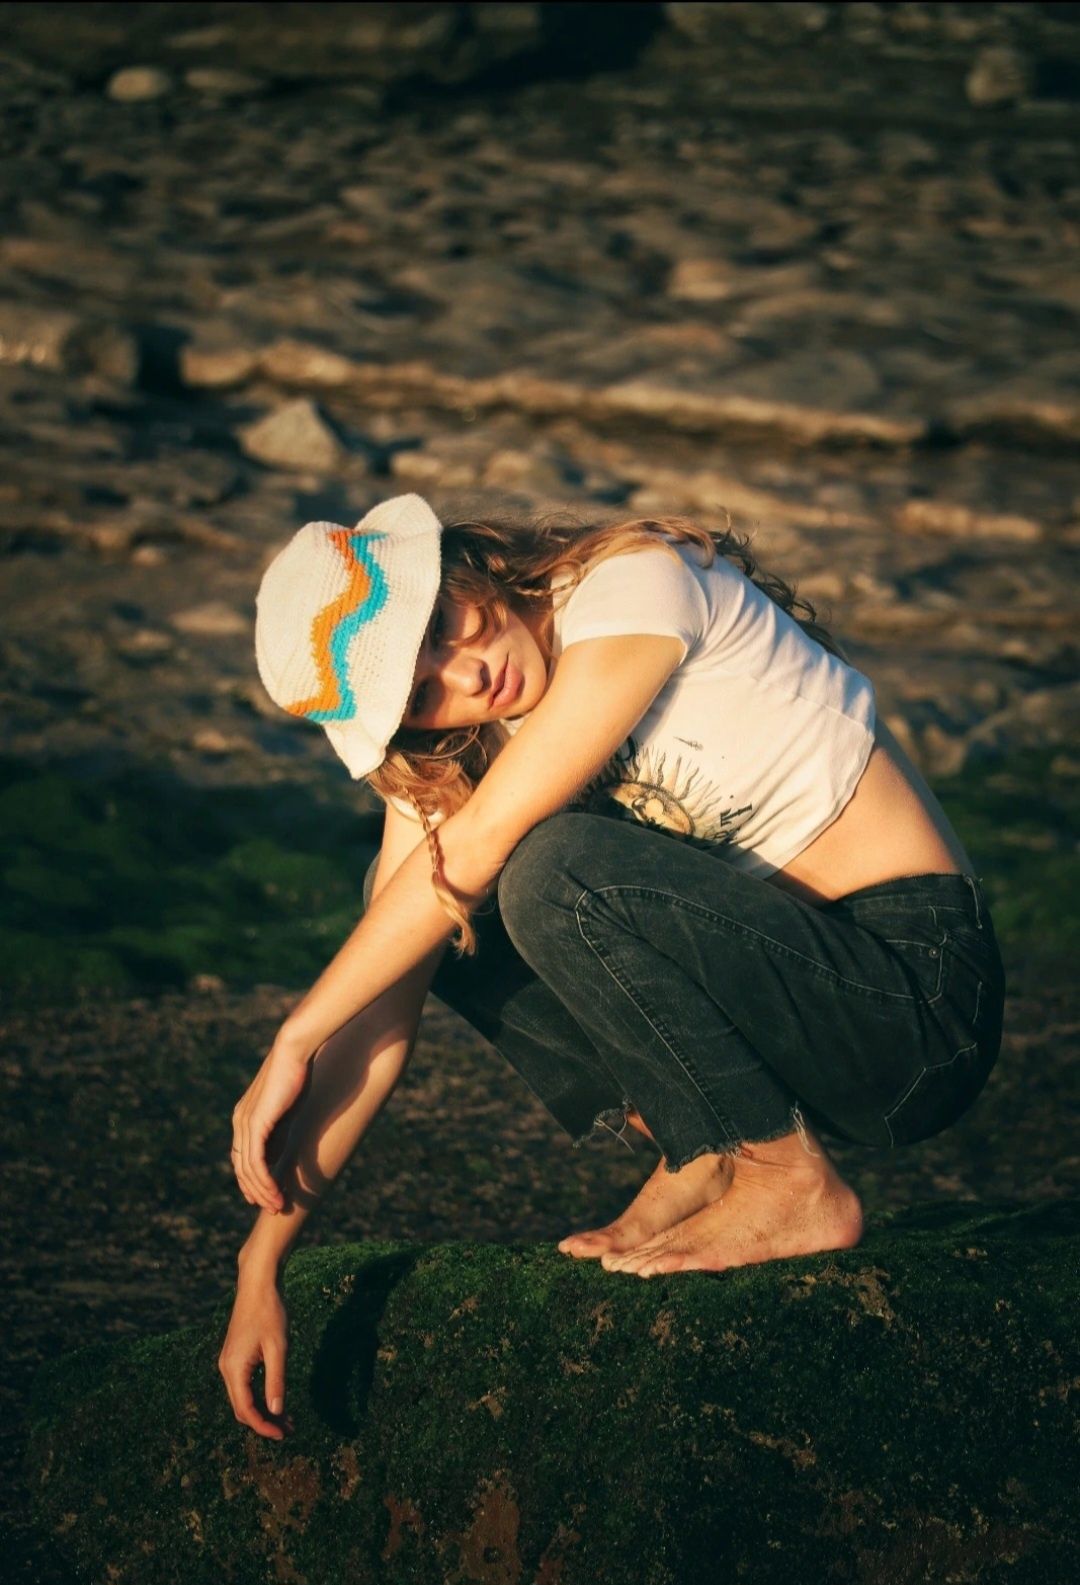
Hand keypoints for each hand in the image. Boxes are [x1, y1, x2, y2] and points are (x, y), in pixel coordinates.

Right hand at [218, 1269, 292, 1438]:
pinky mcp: (236, 1356)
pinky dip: (260, 1395)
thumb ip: (276, 1380)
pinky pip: (245, 1384)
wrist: (258, 1283)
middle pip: (242, 1408)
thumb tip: (277, 1411)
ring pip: (244, 1397)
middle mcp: (226, 1368)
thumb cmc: (270, 1312)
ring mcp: (230, 1362)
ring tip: (287, 1419)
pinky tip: (277, 1398)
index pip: (246, 1410)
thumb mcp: (278, 1347)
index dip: (264, 1426)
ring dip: (263, 1410)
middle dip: (265, 1421)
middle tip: (290, 1430)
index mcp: (234, 1369)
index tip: (284, 1434)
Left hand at [231, 1036, 312, 1212]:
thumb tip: (286, 1141)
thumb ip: (281, 1124)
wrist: (293, 1050)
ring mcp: (245, 1124)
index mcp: (244, 1117)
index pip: (241, 1158)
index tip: (263, 1196)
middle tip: (274, 1207)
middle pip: (242, 1168)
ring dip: (263, 1191)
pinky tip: (276, 1192)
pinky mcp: (256, 1124)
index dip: (251, 1180)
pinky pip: (257, 1162)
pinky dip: (266, 1181)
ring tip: (279, 1206)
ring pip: (249, 1170)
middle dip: (256, 1191)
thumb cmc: (295, 1071)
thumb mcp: (285, 1105)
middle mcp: (240, 1122)